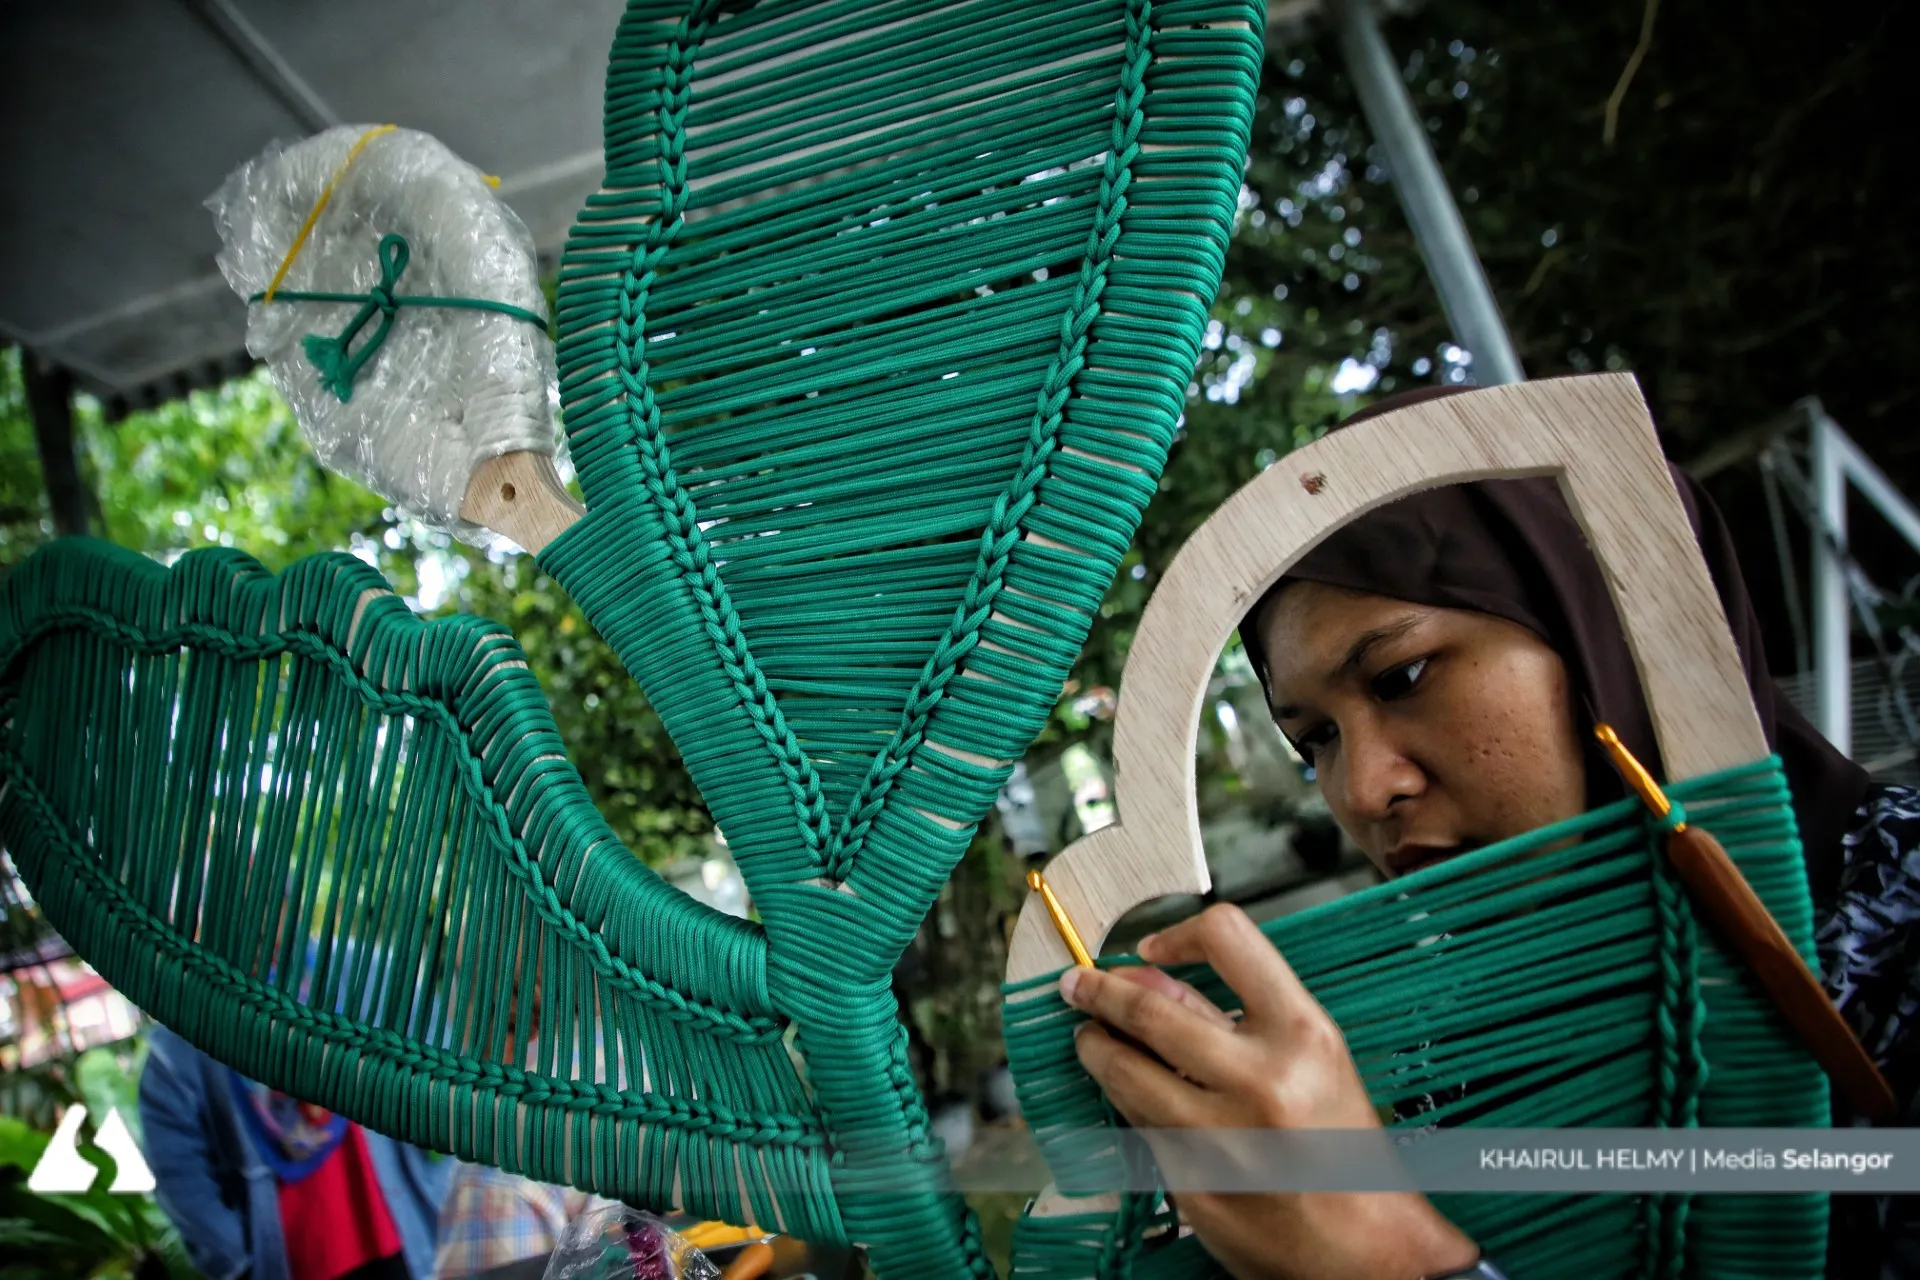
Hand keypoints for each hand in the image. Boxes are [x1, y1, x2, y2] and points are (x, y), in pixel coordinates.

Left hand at [1062, 903, 1476, 1279]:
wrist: (1367, 1248)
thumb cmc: (1341, 1148)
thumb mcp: (1311, 1060)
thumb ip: (1233, 1012)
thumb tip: (1149, 972)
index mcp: (1303, 1036)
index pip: (1229, 940)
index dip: (1179, 934)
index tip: (1149, 950)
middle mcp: (1262, 1082)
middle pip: (1150, 1010)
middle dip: (1100, 993)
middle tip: (1080, 987)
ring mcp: (1222, 1139)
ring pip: (1126, 1072)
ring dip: (1096, 1047)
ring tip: (1092, 1039)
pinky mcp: (1192, 1185)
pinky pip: (1137, 1127)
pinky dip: (1125, 1104)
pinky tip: (1128, 1095)